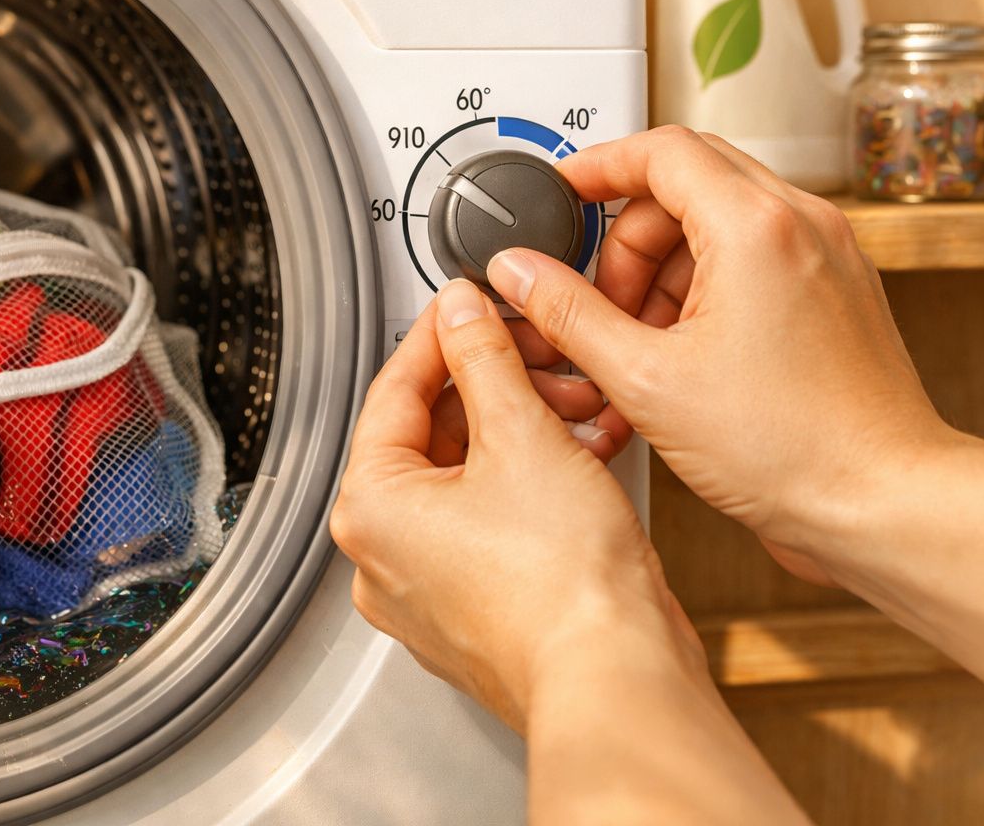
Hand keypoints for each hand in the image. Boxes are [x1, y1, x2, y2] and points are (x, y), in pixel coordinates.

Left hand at [330, 280, 682, 728]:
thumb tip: (462, 314)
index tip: (471, 304)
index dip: (442, 335)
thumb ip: (483, 358)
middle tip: (542, 355)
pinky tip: (581, 458)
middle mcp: (383, 557)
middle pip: (430, 437)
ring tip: (578, 409)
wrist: (615, 680)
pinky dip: (530, 485)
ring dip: (522, 433)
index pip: (393, 391)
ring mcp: (426, 593)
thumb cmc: (561, 585)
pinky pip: (491, 528)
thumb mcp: (520, 434)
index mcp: (368, 509)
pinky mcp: (475, 615)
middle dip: (496, 388)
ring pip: (466, 482)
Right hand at [488, 126, 950, 582]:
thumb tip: (519, 272)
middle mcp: (802, 226)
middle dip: (627, 237)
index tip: (561, 193)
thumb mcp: (646, 380)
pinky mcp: (833, 292)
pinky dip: (704, 288)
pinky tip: (681, 354)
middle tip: (600, 301)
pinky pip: (752, 257)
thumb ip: (567, 314)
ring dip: (663, 268)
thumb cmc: (791, 450)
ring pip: (717, 222)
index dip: (595, 166)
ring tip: (642, 342)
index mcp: (756, 228)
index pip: (660, 150)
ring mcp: (825, 257)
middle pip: (685, 183)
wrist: (880, 505)